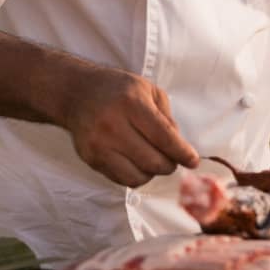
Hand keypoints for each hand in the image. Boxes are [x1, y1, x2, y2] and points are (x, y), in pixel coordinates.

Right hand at [58, 67, 199, 186]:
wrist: (77, 93)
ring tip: (153, 159)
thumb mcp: (148, 90)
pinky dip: (136, 176)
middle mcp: (113, 125)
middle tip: (172, 159)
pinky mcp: (91, 158)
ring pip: (138, 176)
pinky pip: (122, 180)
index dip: (182, 153)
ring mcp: (99, 145)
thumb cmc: (118, 90)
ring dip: (152, 172)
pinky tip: (137, 162)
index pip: (164, 137)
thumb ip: (167, 118)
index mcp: (131, 104)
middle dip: (170, 165)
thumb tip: (180, 148)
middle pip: (153, 161)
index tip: (193, 161)